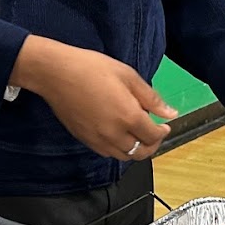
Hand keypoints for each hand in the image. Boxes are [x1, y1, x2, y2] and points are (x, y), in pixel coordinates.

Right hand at [12, 36, 177, 159]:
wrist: (55, 73)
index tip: (165, 125)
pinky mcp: (84, 139)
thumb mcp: (128, 76)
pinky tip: (118, 134)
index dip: (163, 132)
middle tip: (154, 133)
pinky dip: (118, 149)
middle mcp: (113, 133)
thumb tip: (170, 112)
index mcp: (128, 116)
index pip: (153, 136)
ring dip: (135, 149)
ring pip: (124, 156)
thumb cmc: (89, 69)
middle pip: (140, 152)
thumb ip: (151, 98)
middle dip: (152, 145)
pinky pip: (107, 153)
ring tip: (137, 134)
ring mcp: (97, 139)